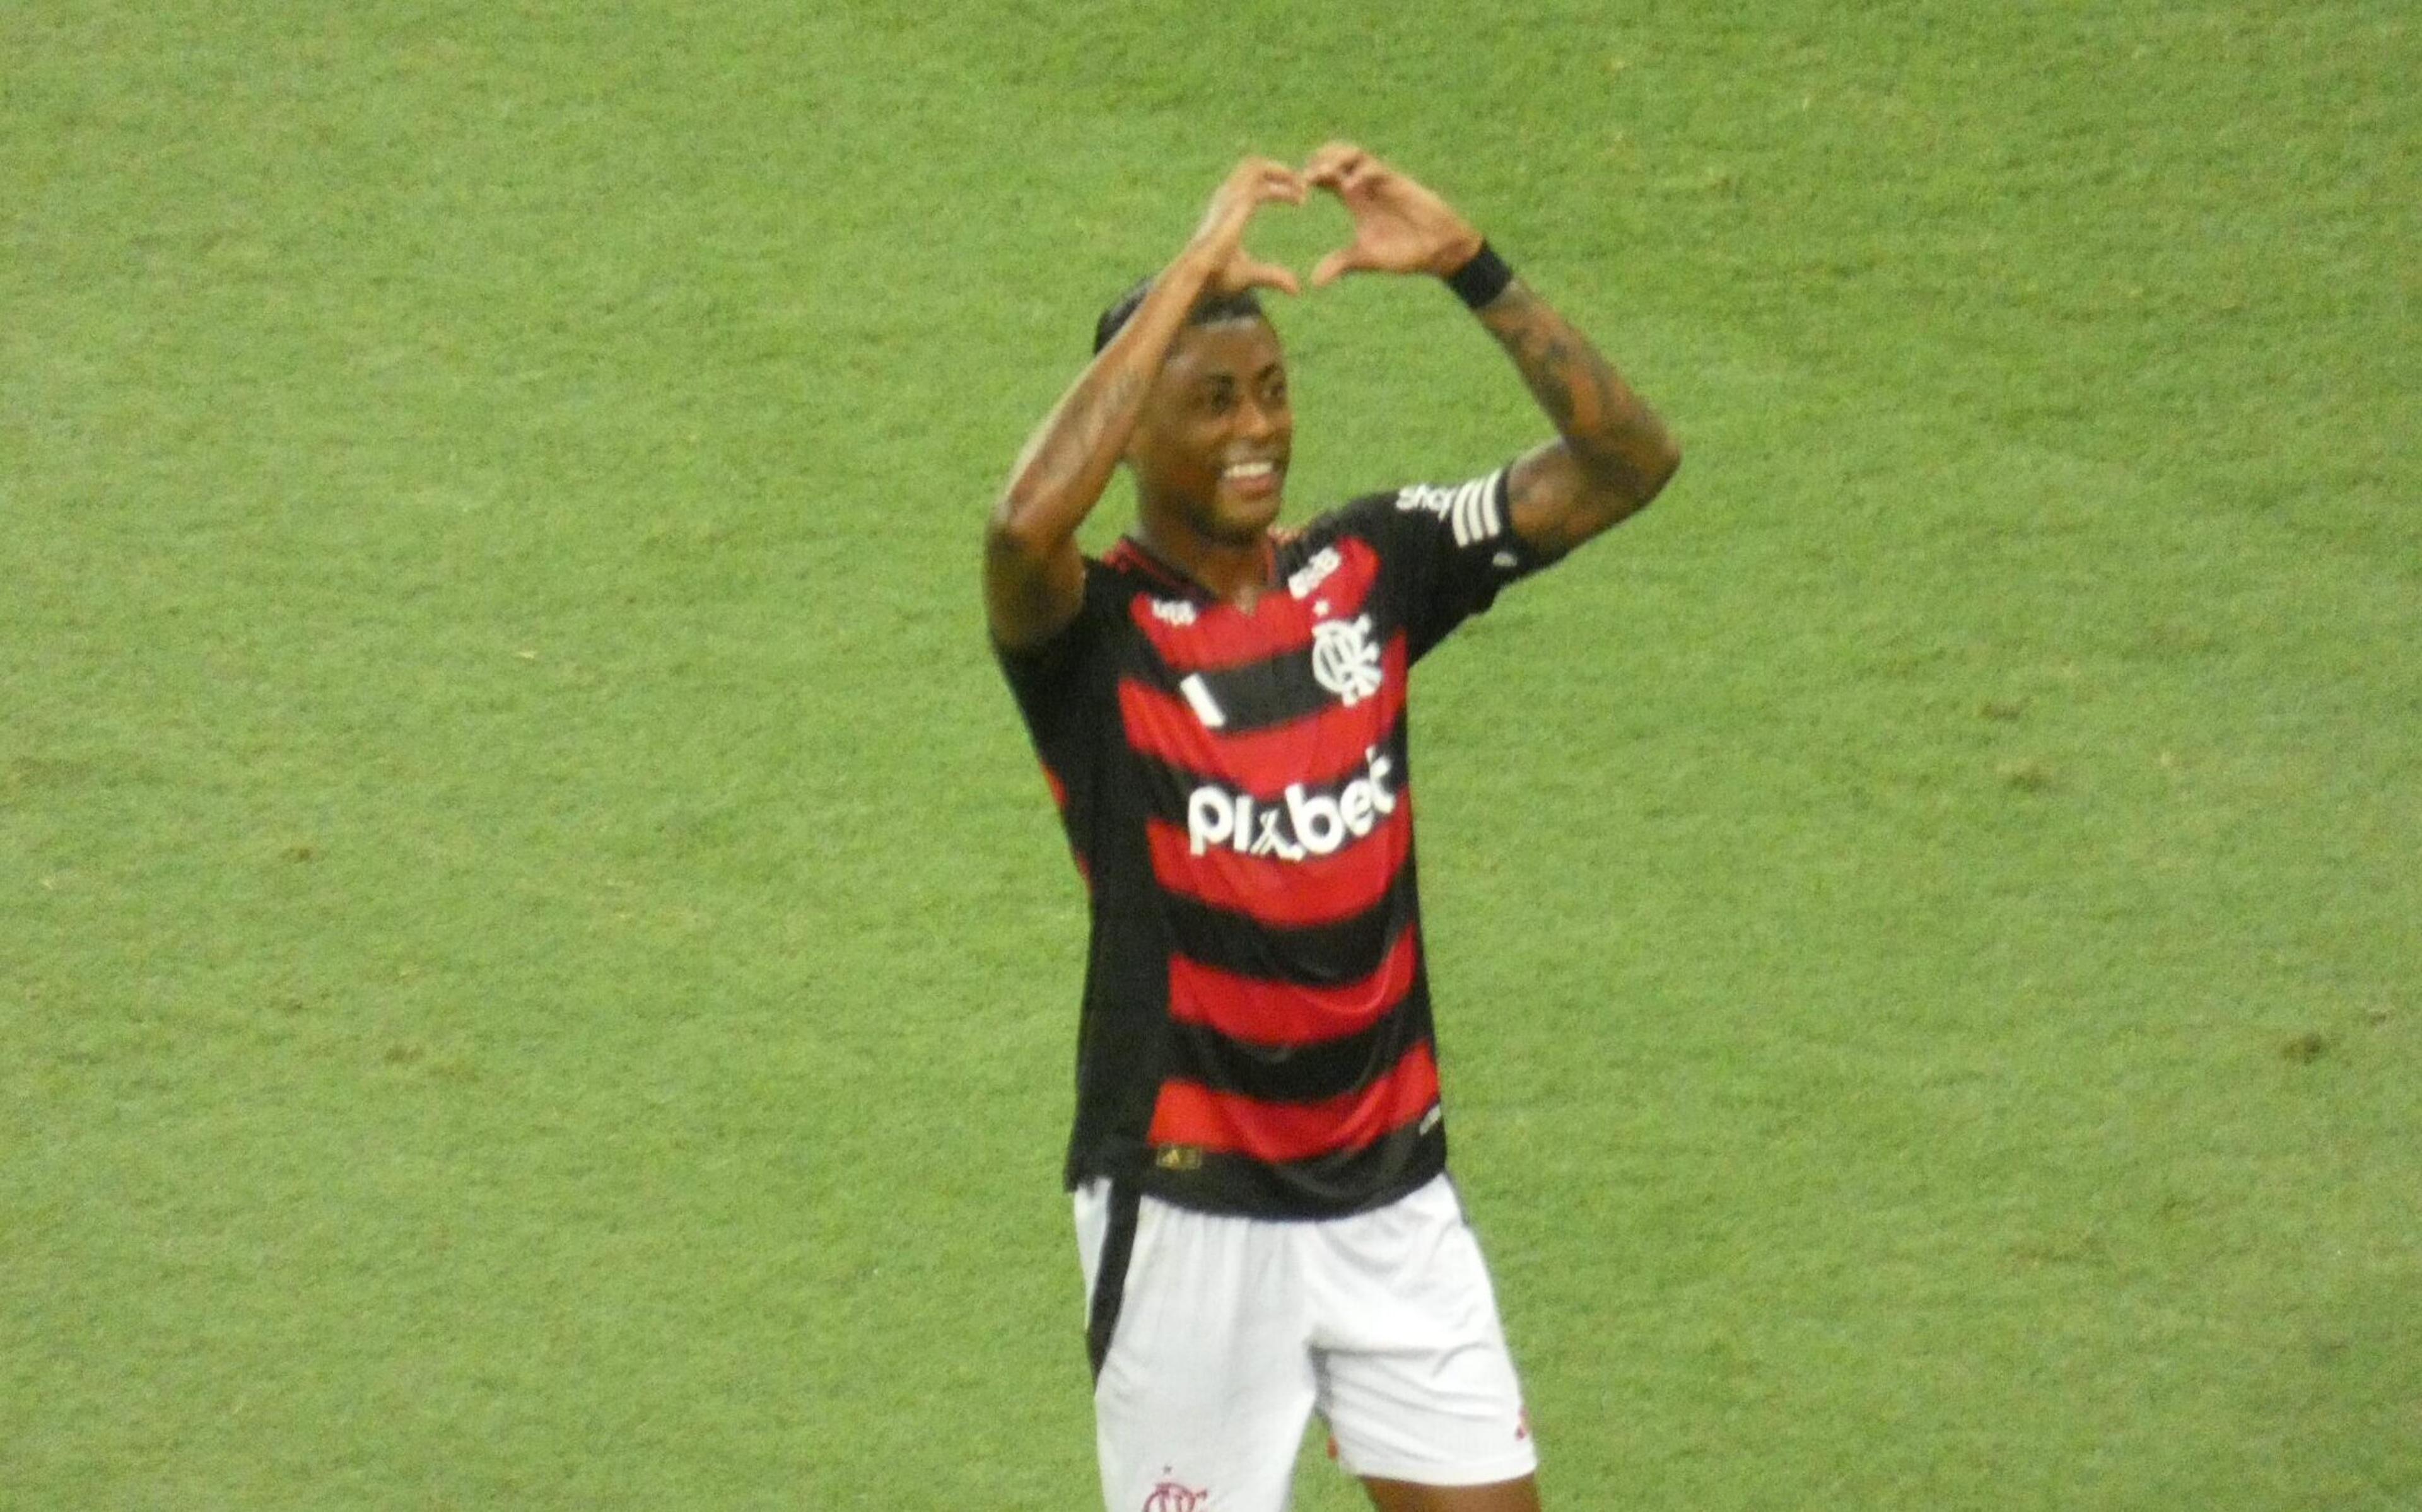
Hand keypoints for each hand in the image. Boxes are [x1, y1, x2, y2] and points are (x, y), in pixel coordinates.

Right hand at [1186, 157, 1305, 297]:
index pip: (1251, 181)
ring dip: (1283, 173)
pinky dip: (1283, 187)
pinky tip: (1298, 200)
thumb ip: (1273, 276)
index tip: (1298, 197)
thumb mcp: (1250, 274)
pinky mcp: (1235, 204)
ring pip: (1257, 166)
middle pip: (1254, 165)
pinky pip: (1262, 184)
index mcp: (1226, 208)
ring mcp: (1228, 197)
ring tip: (1303, 187)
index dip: (1276, 183)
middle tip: (1304, 186)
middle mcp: (1226, 197)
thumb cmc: (1214, 277)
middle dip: (1281, 171)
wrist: (1195, 278)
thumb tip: (1296, 289)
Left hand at [1303, 142, 1483, 286]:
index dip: (1308, 178)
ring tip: (1321, 173)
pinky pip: (1376, 168)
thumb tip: (1314, 282)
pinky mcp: (1398, 182)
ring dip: (1335, 158)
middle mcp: (1364, 185)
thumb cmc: (1404, 253)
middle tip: (1304, 177)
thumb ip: (1341, 264)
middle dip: (1317, 160)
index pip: (1324, 177)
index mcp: (1352, 199)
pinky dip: (1360, 172)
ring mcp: (1381, 180)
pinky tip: (1349, 185)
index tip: (1296, 192)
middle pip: (1335, 156)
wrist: (1438, 250)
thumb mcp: (1366, 259)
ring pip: (1353, 153)